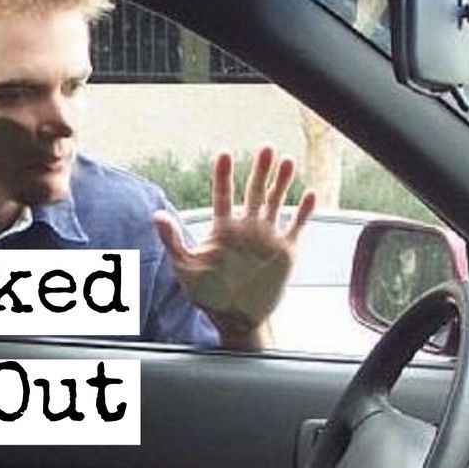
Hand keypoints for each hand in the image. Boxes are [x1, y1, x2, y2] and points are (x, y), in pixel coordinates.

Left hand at [153, 148, 315, 349]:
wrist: (238, 319)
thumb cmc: (209, 296)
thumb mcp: (186, 269)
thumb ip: (174, 241)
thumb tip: (157, 215)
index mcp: (223, 229)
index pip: (223, 195)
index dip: (224, 175)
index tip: (225, 154)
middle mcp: (246, 228)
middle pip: (254, 191)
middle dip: (260, 170)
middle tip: (266, 148)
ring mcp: (267, 238)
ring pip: (276, 202)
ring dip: (282, 182)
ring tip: (288, 160)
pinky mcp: (285, 251)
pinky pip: (297, 226)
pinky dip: (304, 211)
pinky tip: (311, 194)